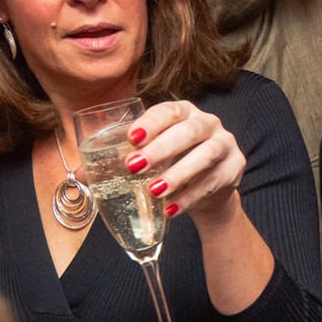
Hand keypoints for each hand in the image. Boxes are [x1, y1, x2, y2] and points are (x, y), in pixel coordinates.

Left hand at [124, 100, 245, 224]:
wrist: (209, 188)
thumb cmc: (174, 163)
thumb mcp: (154, 156)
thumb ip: (125, 159)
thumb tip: (86, 173)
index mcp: (184, 112)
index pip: (168, 111)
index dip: (150, 123)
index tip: (131, 138)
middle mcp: (208, 123)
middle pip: (189, 131)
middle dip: (161, 148)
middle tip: (134, 166)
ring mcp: (225, 144)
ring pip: (206, 155)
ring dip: (178, 174)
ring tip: (154, 191)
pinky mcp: (235, 167)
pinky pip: (212, 182)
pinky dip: (189, 198)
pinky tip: (170, 209)